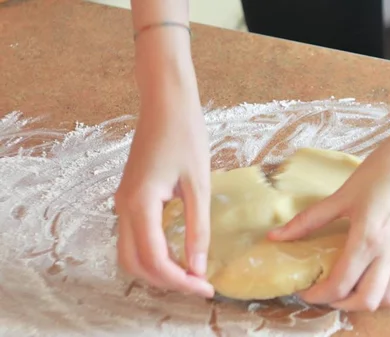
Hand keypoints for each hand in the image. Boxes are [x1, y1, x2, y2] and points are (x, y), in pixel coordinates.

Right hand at [114, 69, 213, 296]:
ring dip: (156, 270)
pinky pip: (133, 237)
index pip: (154, 260)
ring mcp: (122, 203)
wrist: (166, 103)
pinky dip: (152, 253)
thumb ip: (198, 229)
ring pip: (130, 253)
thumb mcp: (199, 185)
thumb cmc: (185, 136)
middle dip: (165, 281)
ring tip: (189, 273)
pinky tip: (177, 252)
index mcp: (140, 205)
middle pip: (134, 264)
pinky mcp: (129, 197)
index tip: (206, 288)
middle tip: (198, 284)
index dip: (180, 281)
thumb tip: (197, 268)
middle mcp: (123, 208)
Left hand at [269, 133, 389, 310]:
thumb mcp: (343, 195)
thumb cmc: (382, 169)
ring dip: (370, 301)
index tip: (305, 291)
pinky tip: (384, 280)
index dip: (318, 294)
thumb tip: (275, 236)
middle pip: (367, 300)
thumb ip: (309, 219)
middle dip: (343, 304)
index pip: (341, 284)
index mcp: (367, 239)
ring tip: (352, 289)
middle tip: (327, 292)